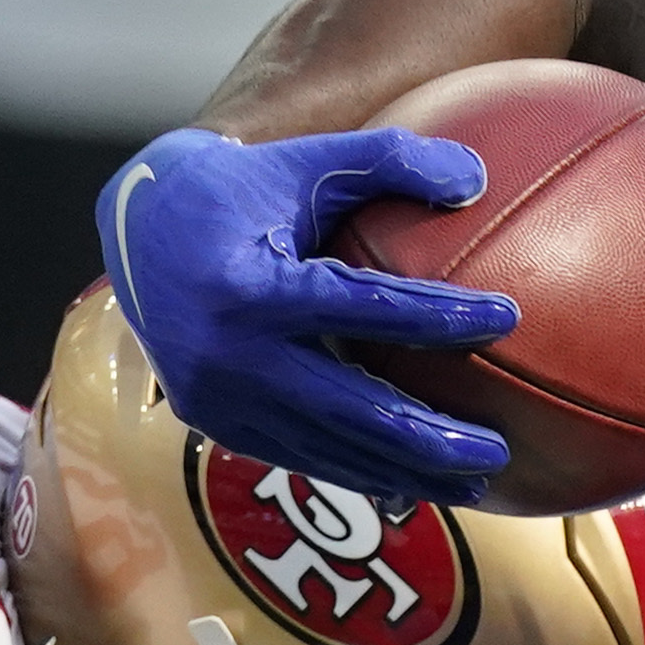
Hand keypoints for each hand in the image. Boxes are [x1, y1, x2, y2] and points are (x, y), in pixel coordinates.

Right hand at [98, 127, 521, 505]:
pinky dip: (361, 472)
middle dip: (431, 438)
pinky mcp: (216, 424)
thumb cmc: (238, 190)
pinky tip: (416, 485)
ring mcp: (218, 400)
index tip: (508, 316)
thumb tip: (478, 179)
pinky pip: (301, 456)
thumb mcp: (307, 161)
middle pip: (352, 409)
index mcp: (250, 288)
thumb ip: (389, 159)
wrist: (136, 230)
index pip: (364, 308)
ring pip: (330, 449)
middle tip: (499, 447)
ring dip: (407, 471)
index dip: (440, 315)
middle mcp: (229, 355)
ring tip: (477, 479)